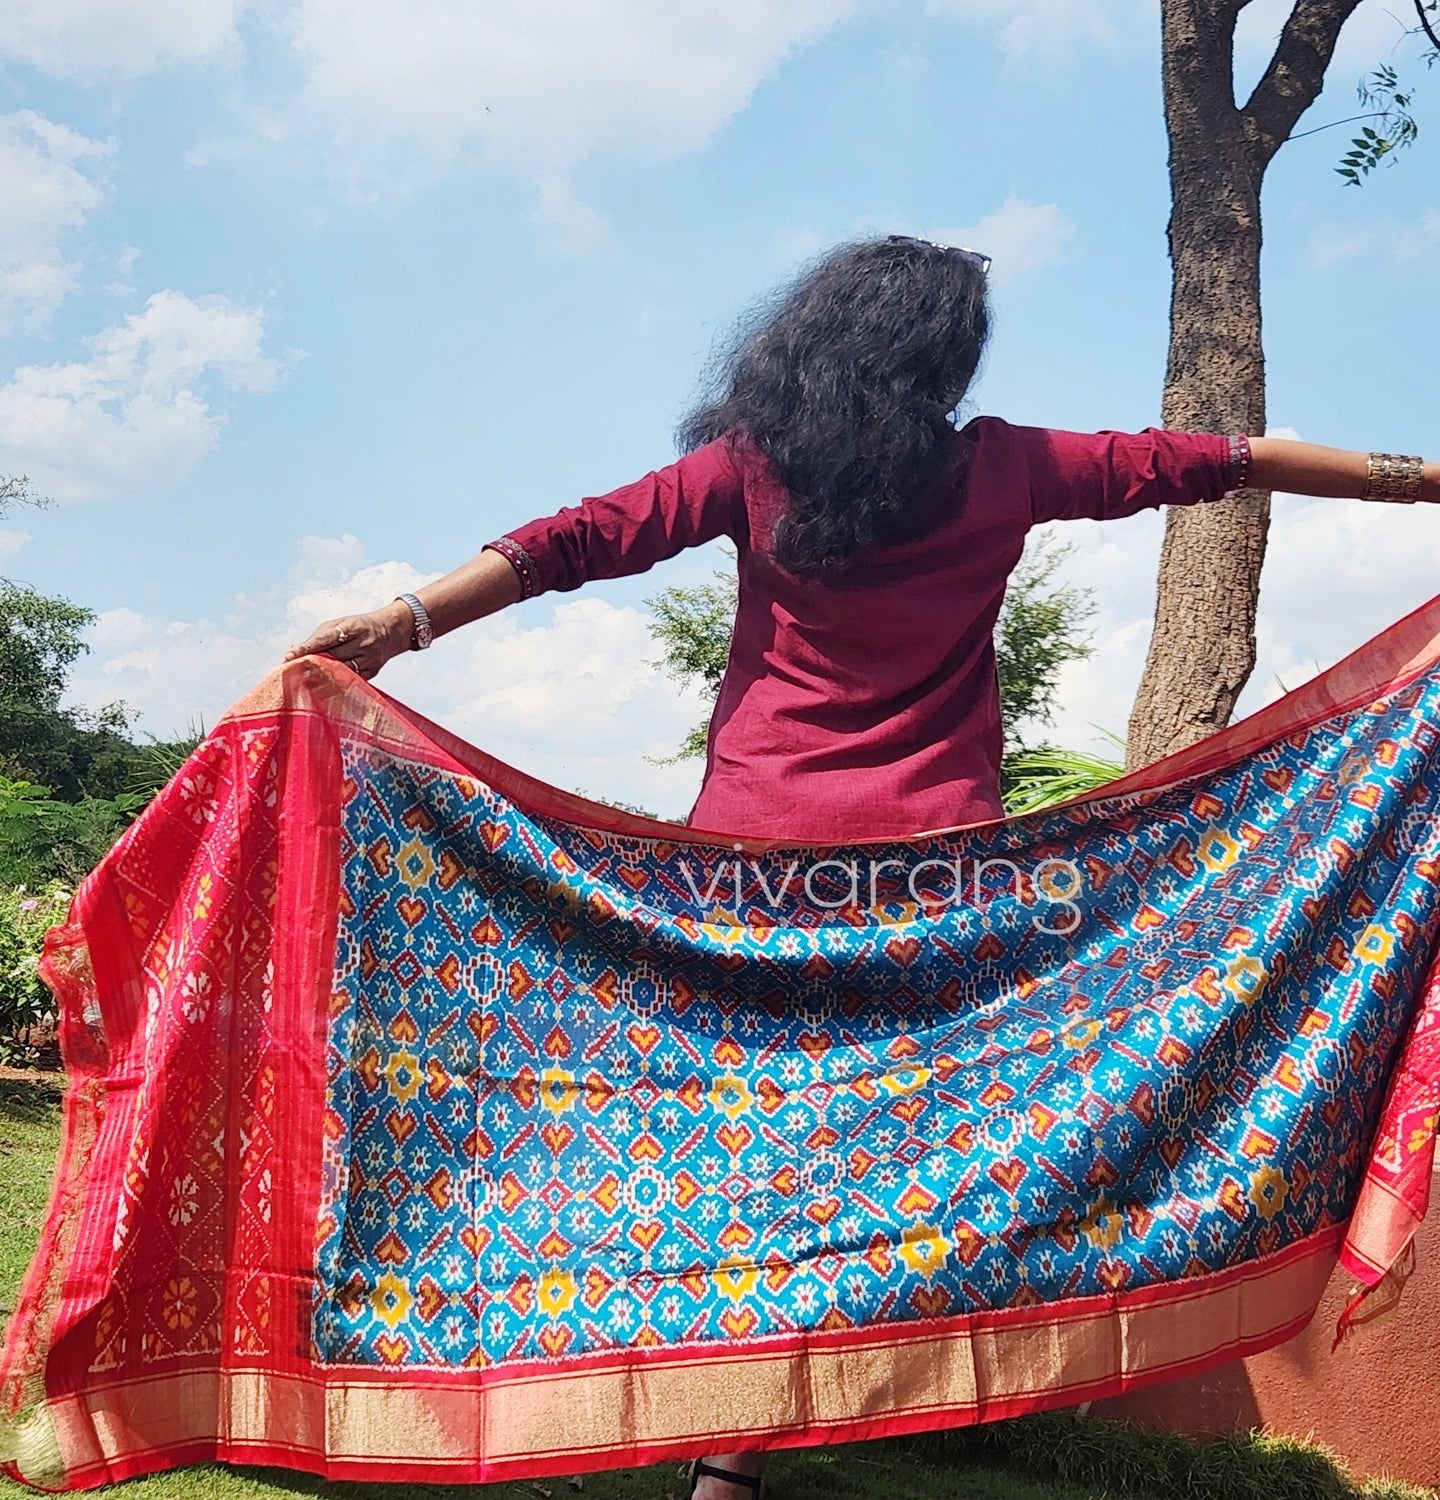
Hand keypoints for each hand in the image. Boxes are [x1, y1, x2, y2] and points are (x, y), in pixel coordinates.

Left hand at [284, 600, 414, 680]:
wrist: (391, 631)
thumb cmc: (359, 626)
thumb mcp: (340, 623)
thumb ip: (318, 636)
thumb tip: (294, 649)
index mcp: (353, 627)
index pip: (325, 639)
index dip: (306, 648)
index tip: (289, 655)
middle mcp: (363, 643)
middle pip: (332, 657)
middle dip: (311, 663)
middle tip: (292, 669)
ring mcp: (370, 659)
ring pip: (341, 671)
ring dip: (321, 675)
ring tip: (304, 678)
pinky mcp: (373, 672)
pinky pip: (351, 680)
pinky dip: (335, 682)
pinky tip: (322, 684)